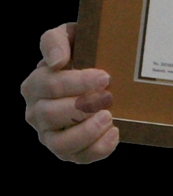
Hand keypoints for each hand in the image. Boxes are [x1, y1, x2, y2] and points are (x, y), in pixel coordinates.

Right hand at [21, 23, 119, 163]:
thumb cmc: (81, 54)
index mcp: (35, 85)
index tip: (104, 77)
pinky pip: (78, 158)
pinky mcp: (68, 151)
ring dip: (86, 132)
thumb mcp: (68, 37)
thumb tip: (56, 61)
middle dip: (81, 107)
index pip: (49, 85)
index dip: (76, 82)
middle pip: (50, 114)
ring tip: (108, 117)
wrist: (101, 78)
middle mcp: (37, 113)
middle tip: (108, 97)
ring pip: (59, 144)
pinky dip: (97, 149)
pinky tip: (114, 133)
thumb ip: (55, 40)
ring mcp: (50, 135)